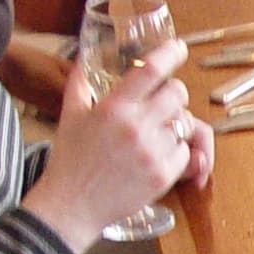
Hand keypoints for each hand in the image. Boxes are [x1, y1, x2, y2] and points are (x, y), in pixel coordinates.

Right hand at [23, 36, 213, 251]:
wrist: (71, 205)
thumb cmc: (70, 160)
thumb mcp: (69, 117)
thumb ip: (78, 85)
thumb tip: (81, 60)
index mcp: (114, 107)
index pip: (151, 70)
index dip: (170, 54)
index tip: (179, 47)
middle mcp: (136, 126)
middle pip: (177, 93)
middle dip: (173, 94)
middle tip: (162, 102)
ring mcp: (152, 152)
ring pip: (183, 124)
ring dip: (173, 126)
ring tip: (151, 135)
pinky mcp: (162, 176)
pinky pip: (184, 153)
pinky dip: (175, 153)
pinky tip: (154, 156)